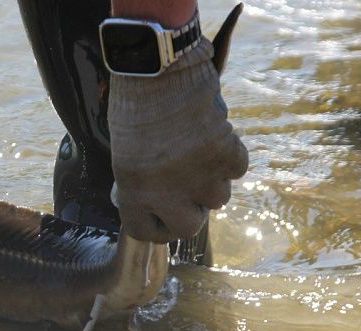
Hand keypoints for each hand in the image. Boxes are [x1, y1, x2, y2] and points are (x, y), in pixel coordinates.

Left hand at [107, 38, 247, 242]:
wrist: (157, 68)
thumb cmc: (135, 105)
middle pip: (189, 227)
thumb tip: (149, 200)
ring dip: (211, 183)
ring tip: (198, 158)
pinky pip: (236, 170)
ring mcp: (199, 175)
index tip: (161, 218)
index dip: (155, 227)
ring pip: (218, 199)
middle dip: (189, 213)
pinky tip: (215, 139)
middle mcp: (167, 190)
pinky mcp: (225, 153)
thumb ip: (137, 182)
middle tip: (187, 196)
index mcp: (133, 189)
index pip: (145, 232)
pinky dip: (230, 157)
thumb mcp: (124, 151)